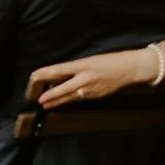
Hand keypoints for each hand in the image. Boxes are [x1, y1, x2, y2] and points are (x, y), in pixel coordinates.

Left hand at [32, 48, 161, 107]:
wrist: (129, 69)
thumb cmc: (109, 60)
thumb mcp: (89, 59)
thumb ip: (76, 68)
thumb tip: (61, 73)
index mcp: (84, 65)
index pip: (61, 69)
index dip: (47, 73)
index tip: (35, 75)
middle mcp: (87, 78)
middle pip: (65, 88)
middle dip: (51, 95)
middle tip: (39, 100)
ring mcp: (92, 89)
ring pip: (71, 96)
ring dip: (58, 101)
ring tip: (46, 104)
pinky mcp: (97, 95)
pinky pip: (80, 98)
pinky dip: (70, 100)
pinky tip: (62, 103)